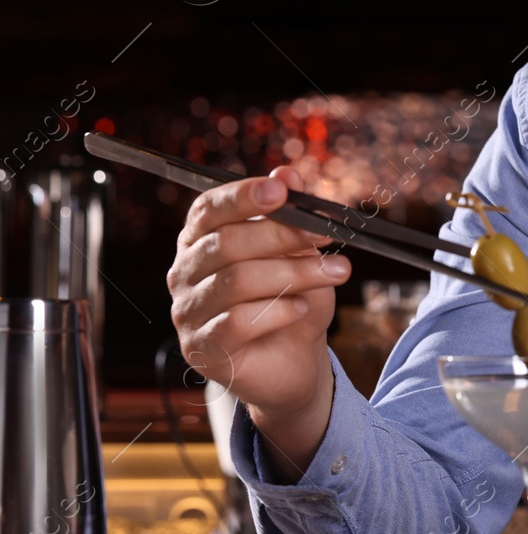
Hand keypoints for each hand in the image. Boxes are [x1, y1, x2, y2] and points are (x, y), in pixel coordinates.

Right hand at [166, 166, 350, 480]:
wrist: (295, 361)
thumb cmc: (293, 299)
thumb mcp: (302, 253)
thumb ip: (292, 214)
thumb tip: (288, 172)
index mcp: (202, 239)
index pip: (209, 208)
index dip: (243, 196)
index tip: (282, 190)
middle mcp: (185, 272)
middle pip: (227, 243)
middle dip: (283, 235)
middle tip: (327, 235)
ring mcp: (187, 312)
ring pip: (237, 281)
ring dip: (294, 273)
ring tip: (335, 272)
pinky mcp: (201, 349)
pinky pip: (236, 322)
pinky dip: (279, 311)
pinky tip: (302, 309)